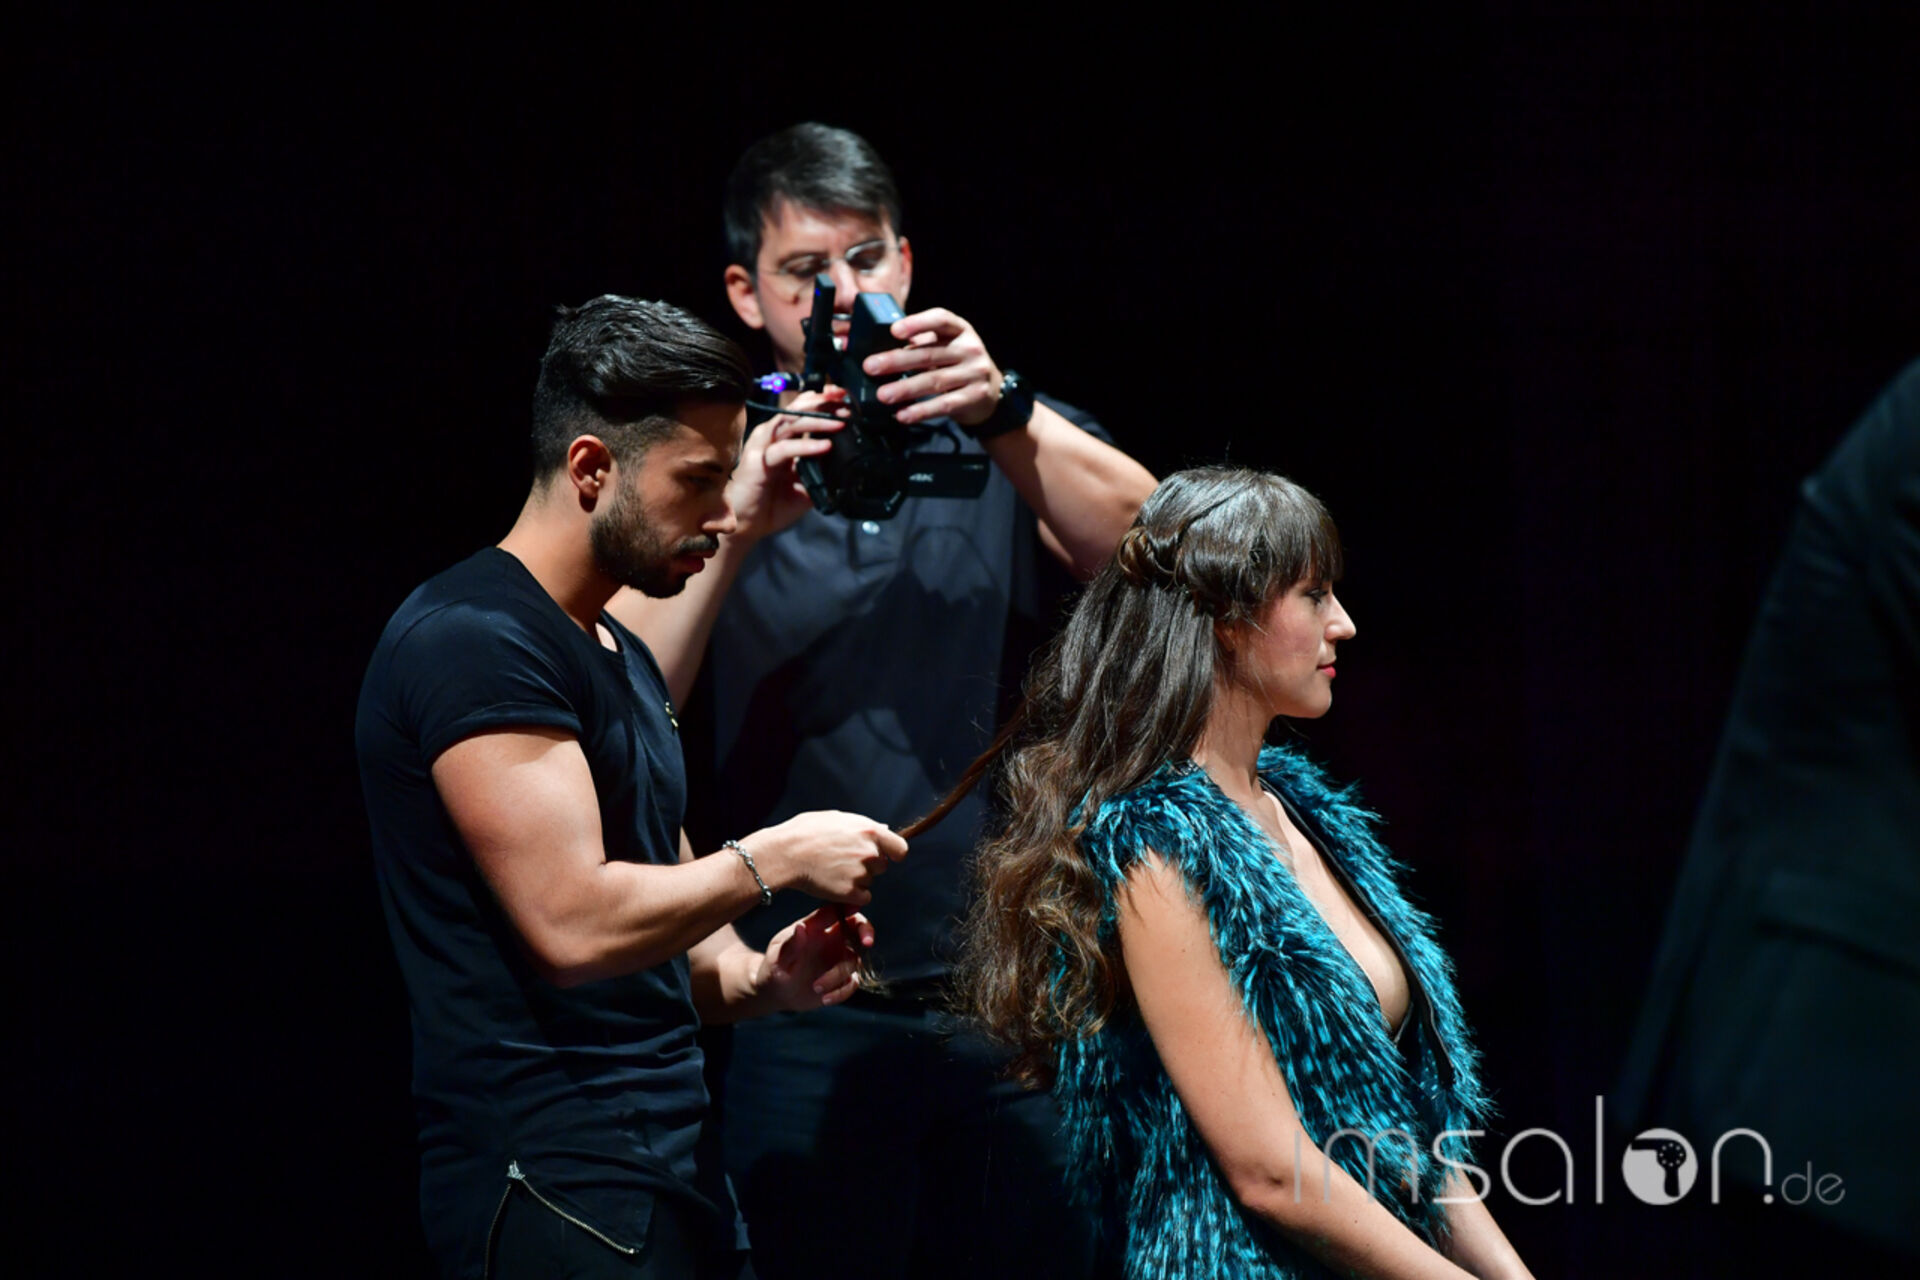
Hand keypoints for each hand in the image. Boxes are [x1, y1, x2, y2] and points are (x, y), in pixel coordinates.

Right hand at [729, 388, 847, 542]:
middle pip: (797, 409)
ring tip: (841, 422)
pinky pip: (784, 449)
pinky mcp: (758, 460)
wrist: (749, 525)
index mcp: (781, 436)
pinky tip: (825, 446)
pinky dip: (806, 446)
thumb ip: (821, 468)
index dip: (823, 402)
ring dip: (817, 420)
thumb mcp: (805, 483)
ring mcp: (762, 445)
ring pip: (790, 422)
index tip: (846, 400)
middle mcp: (771, 435)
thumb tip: (847, 460)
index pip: (803, 409)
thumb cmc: (772, 504)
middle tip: (845, 402)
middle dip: (823, 402)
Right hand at [753, 810, 907, 904]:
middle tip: (843, 860)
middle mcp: (870, 853)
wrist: (785, 854)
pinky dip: (852, 895)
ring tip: (832, 869)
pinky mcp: (850, 892)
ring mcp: (861, 873)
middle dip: (868, 864)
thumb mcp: (836, 818)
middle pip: (882, 866)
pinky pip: (862, 897)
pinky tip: (834, 884)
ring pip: (869, 881)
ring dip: (857, 879)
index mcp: (870, 831)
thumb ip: (863, 825)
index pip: (900, 848)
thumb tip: (884, 828)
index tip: (889, 857)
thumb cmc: (806, 832)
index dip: (894, 853)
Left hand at [755, 907, 874, 1009]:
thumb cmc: (774, 966)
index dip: (850, 907)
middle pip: (857, 928)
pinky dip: (841, 992)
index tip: (855, 909)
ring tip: (816, 987)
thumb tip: (801, 927)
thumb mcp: (777, 956)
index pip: (838, 910)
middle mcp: (832, 941)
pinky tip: (825, 999)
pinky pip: (852, 984)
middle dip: (866, 931)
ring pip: (853, 961)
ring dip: (837, 975)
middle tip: (868, 942)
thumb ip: (790, 944)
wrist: (775, 991)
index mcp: (817, 927)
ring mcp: (838, 960)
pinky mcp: (841, 981)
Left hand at [863, 307, 1002, 427]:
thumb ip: (920, 343)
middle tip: (871, 367)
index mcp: (960, 329)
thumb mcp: (946, 346)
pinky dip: (921, 410)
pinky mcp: (975, 396)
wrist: (991, 391)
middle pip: (929, 354)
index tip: (894, 330)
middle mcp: (970, 348)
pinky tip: (903, 414)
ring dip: (905, 389)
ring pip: (934, 381)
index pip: (940, 319)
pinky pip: (944, 404)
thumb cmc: (958, 364)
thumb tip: (878, 348)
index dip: (917, 323)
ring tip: (883, 395)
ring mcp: (975, 373)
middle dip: (896, 361)